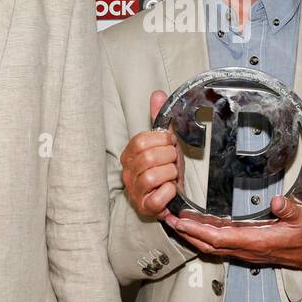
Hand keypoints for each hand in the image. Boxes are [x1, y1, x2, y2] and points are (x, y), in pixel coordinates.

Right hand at [120, 90, 182, 218]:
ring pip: (150, 177)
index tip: (170, 144)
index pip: (141, 141)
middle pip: (147, 158)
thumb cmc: (166, 168)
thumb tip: (158, 94)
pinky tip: (171, 189)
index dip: (161, 141)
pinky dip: (168, 192)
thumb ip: (160, 118)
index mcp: (130, 154)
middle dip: (168, 158)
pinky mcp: (144, 207)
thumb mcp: (165, 142)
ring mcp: (134, 191)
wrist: (172, 195)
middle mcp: (128, 172)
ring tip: (172, 175)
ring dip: (169, 174)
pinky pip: (156, 198)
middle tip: (173, 161)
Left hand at [169, 194, 301, 269]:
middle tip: (169, 219)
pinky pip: (220, 245)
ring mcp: (245, 251)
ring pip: (212, 246)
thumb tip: (276, 201)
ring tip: (176, 222)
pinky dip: (204, 237)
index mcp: (257, 241)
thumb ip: (289, 209)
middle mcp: (247, 249)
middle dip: (187, 234)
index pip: (221, 238)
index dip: (199, 231)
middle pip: (209, 245)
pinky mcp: (246, 249)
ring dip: (193, 236)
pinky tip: (196, 228)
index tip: (182, 223)